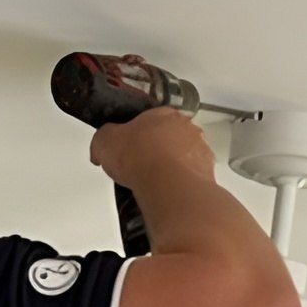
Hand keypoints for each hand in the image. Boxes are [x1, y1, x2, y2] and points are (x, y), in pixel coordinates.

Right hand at [89, 105, 215, 188]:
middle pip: (171, 136)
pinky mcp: (206, 173)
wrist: (167, 184)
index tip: (132, 145)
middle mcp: (186, 128)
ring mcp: (199, 149)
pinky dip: (182, 184)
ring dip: (173, 167)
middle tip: (141, 166)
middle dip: (157, 150)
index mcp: (162, 113)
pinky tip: (168, 193)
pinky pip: (193, 177)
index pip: (152, 118)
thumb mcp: (105, 141)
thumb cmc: (141, 157)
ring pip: (185, 156)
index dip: (139, 133)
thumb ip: (103, 140)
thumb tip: (100, 147)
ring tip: (154, 184)